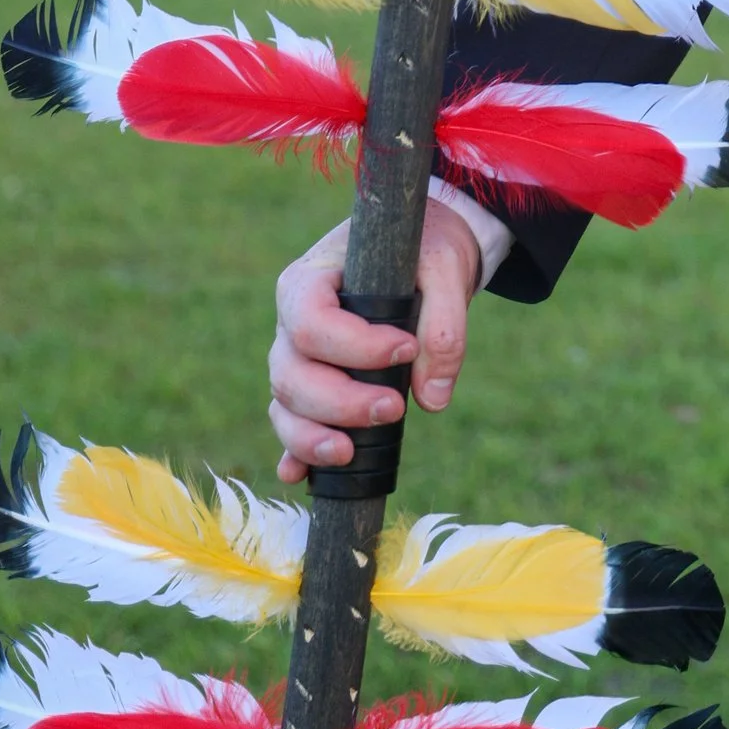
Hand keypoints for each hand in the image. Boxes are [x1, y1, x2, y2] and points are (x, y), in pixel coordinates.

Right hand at [267, 197, 489, 483]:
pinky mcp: (309, 388)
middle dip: (339, 402)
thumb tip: (432, 400)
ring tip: (351, 454)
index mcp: (310, 281)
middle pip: (291, 374)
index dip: (354, 346)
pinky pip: (290, 423)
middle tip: (396, 408)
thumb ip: (444, 325)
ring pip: (284, 404)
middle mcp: (290, 322)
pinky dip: (296, 451)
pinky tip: (302, 477)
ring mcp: (294, 358)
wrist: (420, 251)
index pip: (311, 322)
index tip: (407, 348)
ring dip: (312, 436)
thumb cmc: (424, 251)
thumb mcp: (444, 268)